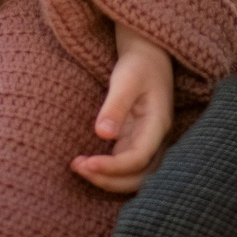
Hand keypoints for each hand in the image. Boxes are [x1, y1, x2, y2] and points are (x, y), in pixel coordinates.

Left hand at [72, 21, 174, 194]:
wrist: (149, 57)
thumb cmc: (138, 65)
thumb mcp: (126, 79)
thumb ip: (115, 106)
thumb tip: (102, 134)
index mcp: (158, 124)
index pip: (138, 158)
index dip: (112, 167)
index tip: (85, 164)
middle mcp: (157, 139)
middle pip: (139, 176)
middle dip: (109, 179)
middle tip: (78, 167)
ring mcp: (149, 143)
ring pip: (134, 177)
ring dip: (108, 179)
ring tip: (79, 167)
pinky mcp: (138, 142)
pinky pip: (127, 168)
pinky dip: (109, 173)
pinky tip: (87, 164)